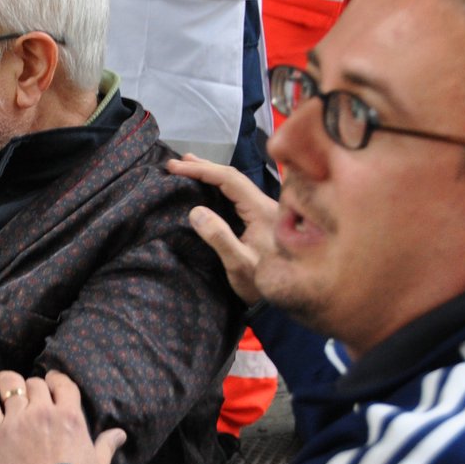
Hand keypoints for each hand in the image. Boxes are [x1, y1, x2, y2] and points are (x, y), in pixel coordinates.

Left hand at [0, 367, 124, 463]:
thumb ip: (106, 445)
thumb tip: (119, 434)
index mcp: (70, 416)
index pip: (62, 384)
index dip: (55, 382)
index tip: (50, 385)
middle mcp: (44, 411)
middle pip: (35, 384)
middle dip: (32, 387)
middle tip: (26, 395)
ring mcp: (18, 419)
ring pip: (11, 385)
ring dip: (7, 381)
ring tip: (1, 382)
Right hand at [165, 153, 276, 304]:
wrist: (289, 300)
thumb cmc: (261, 284)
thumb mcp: (239, 264)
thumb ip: (220, 238)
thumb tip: (195, 211)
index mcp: (262, 210)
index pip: (229, 179)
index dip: (202, 170)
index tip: (176, 168)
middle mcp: (265, 205)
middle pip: (233, 177)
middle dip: (204, 167)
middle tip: (177, 162)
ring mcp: (264, 212)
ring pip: (236, 185)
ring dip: (211, 174)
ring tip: (189, 167)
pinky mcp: (261, 220)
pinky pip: (237, 195)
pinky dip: (218, 186)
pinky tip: (208, 187)